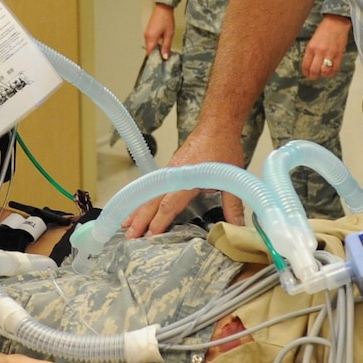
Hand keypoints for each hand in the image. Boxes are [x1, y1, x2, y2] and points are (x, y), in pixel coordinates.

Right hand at [123, 121, 248, 236]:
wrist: (217, 125)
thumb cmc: (223, 147)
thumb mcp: (232, 176)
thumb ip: (233, 204)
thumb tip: (236, 226)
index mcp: (187, 177)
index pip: (170, 203)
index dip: (160, 220)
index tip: (150, 234)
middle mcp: (173, 174)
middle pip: (153, 200)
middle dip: (140, 219)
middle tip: (131, 236)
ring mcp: (169, 171)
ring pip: (149, 193)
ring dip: (137, 210)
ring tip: (126, 226)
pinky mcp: (169, 169)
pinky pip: (153, 187)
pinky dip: (143, 199)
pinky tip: (138, 208)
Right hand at [143, 4, 176, 58]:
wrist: (163, 8)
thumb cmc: (166, 19)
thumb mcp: (169, 34)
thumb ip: (166, 47)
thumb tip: (165, 57)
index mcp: (151, 38)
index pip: (150, 53)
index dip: (155, 59)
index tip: (161, 63)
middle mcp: (146, 37)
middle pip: (149, 50)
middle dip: (156, 55)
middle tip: (164, 59)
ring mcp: (147, 34)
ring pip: (150, 46)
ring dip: (155, 49)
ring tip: (164, 52)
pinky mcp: (148, 31)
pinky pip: (150, 41)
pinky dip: (154, 44)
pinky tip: (161, 44)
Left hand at [299, 16, 349, 79]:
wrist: (336, 23)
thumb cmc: (324, 31)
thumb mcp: (313, 41)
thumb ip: (311, 52)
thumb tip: (309, 65)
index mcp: (311, 48)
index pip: (305, 65)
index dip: (305, 73)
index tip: (307, 74)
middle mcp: (319, 52)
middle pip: (314, 71)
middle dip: (313, 76)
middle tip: (314, 76)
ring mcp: (329, 54)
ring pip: (324, 72)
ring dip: (323, 75)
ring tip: (323, 73)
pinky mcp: (339, 55)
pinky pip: (335, 69)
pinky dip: (332, 73)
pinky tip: (330, 72)